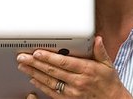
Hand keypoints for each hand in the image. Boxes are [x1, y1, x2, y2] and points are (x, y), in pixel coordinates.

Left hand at [17, 36, 132, 97]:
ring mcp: (73, 92)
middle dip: (36, 63)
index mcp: (86, 69)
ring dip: (34, 73)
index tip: (37, 52)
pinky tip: (32, 78)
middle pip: (53, 71)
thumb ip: (100, 51)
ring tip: (23, 66)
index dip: (49, 57)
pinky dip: (41, 85)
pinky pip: (52, 92)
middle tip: (23, 57)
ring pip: (50, 82)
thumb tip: (97, 39)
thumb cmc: (109, 82)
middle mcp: (78, 81)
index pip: (64, 62)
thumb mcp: (108, 64)